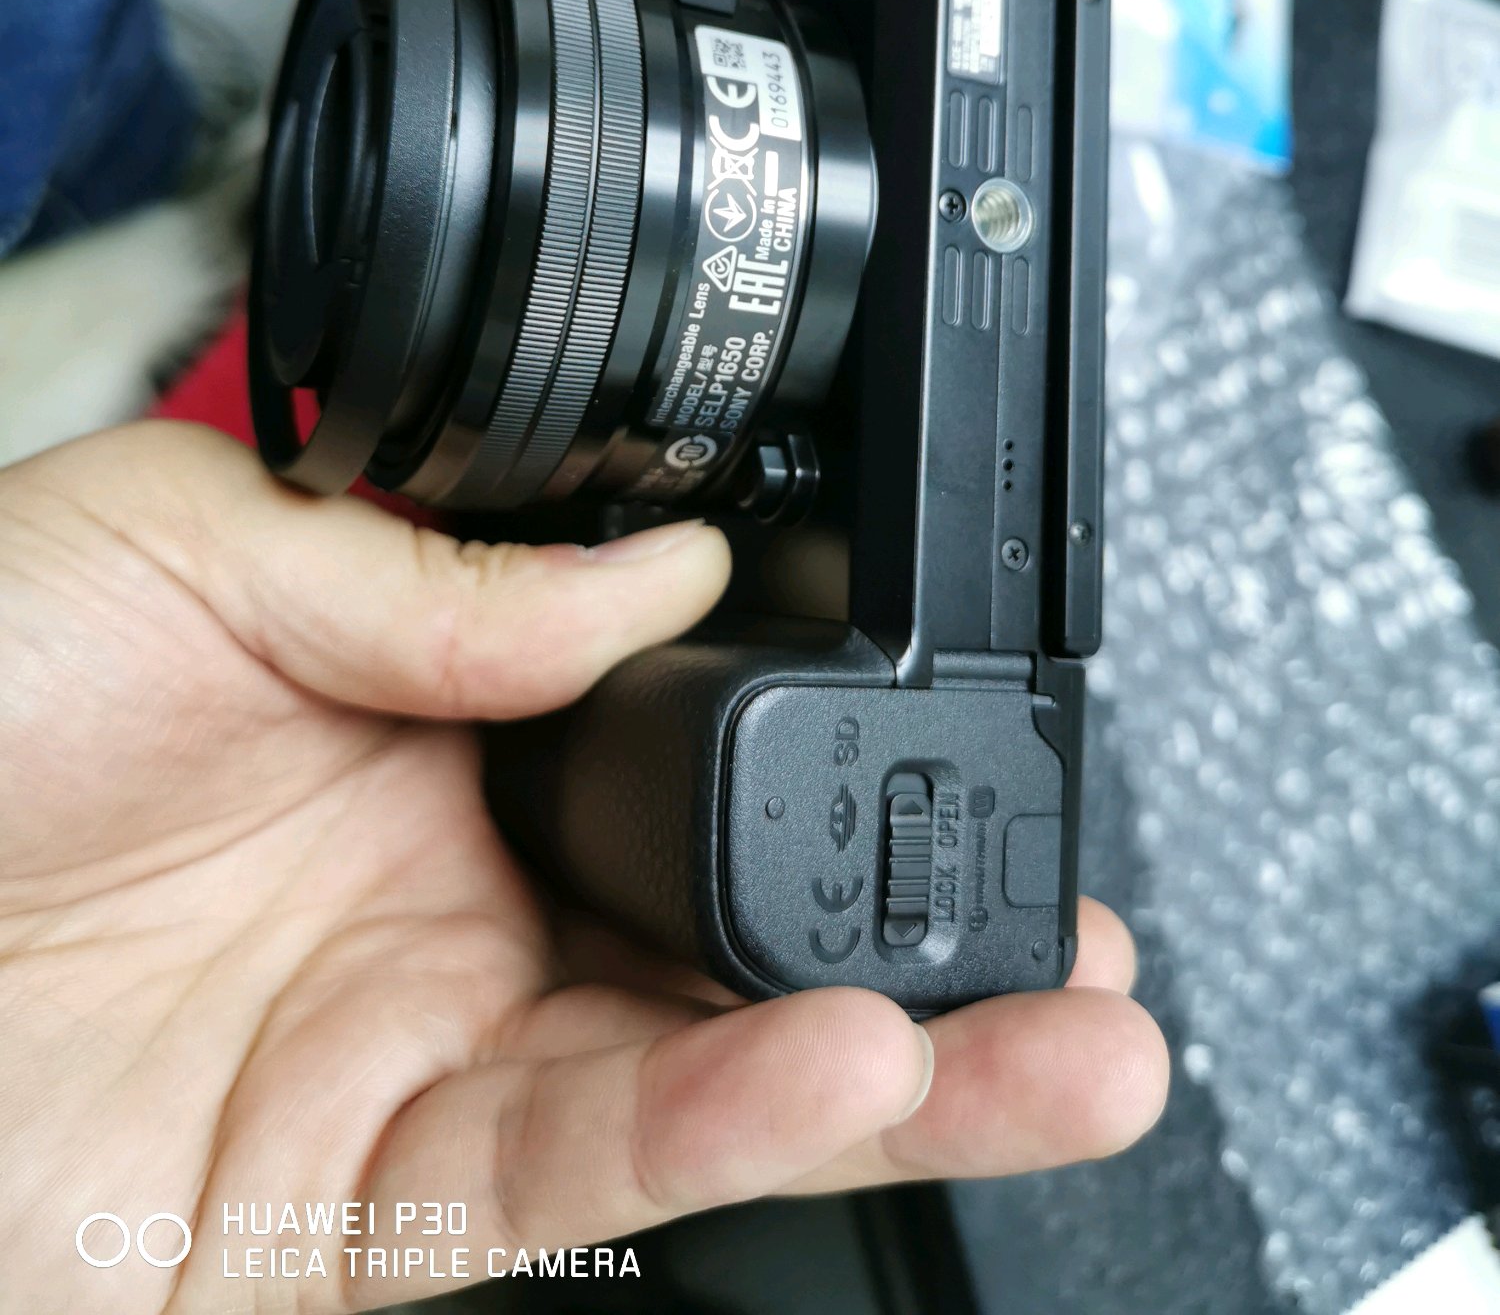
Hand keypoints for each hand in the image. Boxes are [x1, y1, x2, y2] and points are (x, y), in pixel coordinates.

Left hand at [0, 422, 1166, 1311]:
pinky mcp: (371, 1203)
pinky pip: (587, 1175)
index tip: (932, 712)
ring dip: (900, 1057)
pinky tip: (851, 1071)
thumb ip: (446, 568)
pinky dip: (731, 1126)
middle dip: (918, 924)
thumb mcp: (190, 548)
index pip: (667, 733)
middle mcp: (452, 888)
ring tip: (1067, 1030)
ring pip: (707, 1071)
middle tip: (1079, 913)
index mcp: (420, 716)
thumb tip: (671, 568)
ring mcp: (425, 1050)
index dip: (806, 735)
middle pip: (726, 917)